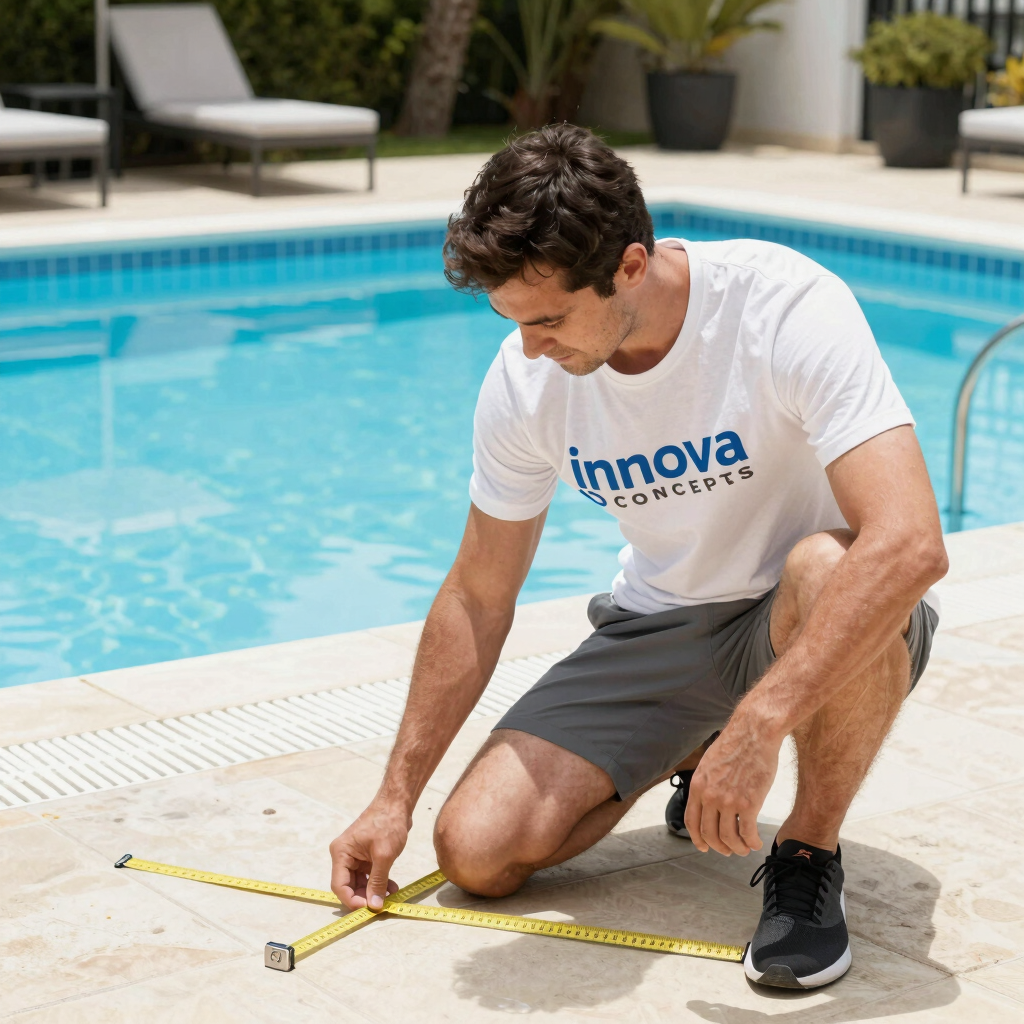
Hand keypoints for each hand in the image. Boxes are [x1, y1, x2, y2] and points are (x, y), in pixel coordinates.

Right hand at [329, 800, 408, 909]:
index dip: (352, 900)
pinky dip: (379, 882)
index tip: (368, 909)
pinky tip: (392, 887)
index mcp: (341, 853)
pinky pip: (369, 875)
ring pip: (360, 883)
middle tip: (381, 905)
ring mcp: (355, 856)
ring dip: (374, 891)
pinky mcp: (366, 856)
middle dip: (364, 897)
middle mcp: (344, 855)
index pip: (339, 885)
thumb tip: (374, 905)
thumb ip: (378, 882)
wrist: (397, 803)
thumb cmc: (388, 823)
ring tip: (390, 896)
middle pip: (349, 886)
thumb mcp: (384, 855)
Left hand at [683, 720, 777, 855]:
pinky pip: (747, 833)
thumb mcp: (711, 764)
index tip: (704, 847)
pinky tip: (756, 842)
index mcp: (698, 786)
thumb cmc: (737, 745)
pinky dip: (751, 842)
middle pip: (709, 834)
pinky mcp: (749, 803)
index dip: (697, 838)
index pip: (692, 821)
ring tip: (745, 848)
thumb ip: (707, 784)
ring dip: (737, 848)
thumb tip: (709, 802)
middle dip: (719, 847)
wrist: (754, 732)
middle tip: (728, 851)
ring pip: (729, 838)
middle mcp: (710, 796)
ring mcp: (728, 801)